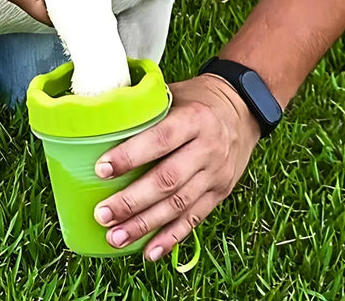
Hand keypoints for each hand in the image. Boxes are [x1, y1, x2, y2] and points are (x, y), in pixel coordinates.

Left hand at [92, 74, 261, 259]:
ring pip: (178, 205)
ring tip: (116, 237)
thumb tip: (100, 116)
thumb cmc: (198, 99)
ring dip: (145, 225)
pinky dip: (171, 238)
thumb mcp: (175, 92)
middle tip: (103, 214)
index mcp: (193, 119)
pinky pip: (194, 219)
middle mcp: (207, 149)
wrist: (243, 109)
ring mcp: (216, 175)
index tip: (101, 169)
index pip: (158, 140)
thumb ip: (145, 108)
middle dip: (132, 201)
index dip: (130, 156)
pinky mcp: (220, 193)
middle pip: (167, 180)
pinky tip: (149, 252)